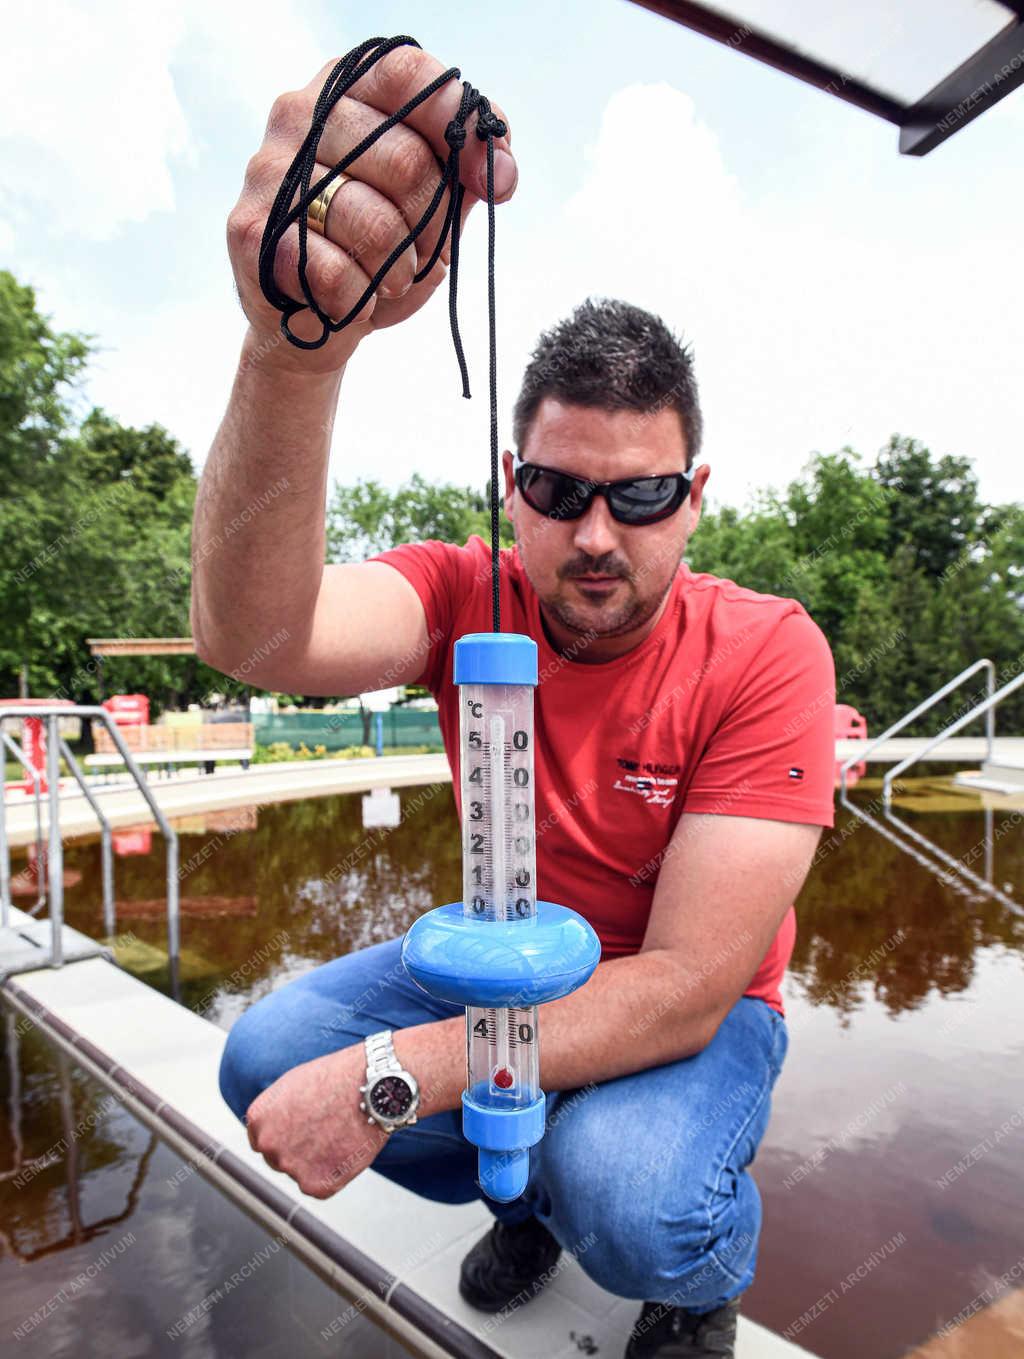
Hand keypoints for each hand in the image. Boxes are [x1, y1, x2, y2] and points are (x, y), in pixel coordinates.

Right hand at [227, 43, 515, 372]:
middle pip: (407, 161)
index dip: (460, 128)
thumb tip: (500, 170)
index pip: (409, 74)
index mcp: (348, 89)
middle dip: (434, 225)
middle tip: (423, 251)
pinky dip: (360, 299)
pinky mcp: (252, 231)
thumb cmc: (374, 249)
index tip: (491, 183)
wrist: (311, 315)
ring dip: (399, 269)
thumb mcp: (431, 203)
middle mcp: (300, 114)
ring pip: (373, 222)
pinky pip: (336, 272)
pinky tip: (352, 299)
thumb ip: (466, 171)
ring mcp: (270, 170)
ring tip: (389, 278)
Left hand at [245, 1043, 387, 1197]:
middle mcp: (269, 1144)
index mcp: (259, 1119)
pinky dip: (336, 1173)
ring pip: (301, 1172)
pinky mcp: (316, 1184)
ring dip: (318, 1161)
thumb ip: (277, 1111)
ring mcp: (291, 1166)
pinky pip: (322, 1185)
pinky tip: (346, 1148)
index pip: (262, 1140)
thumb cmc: (338, 1078)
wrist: (371, 1085)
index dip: (284, 1135)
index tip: (301, 1130)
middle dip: (298, 1150)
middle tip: (325, 1133)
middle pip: (279, 1158)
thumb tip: (275, 1127)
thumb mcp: (293, 1084)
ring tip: (340, 1134)